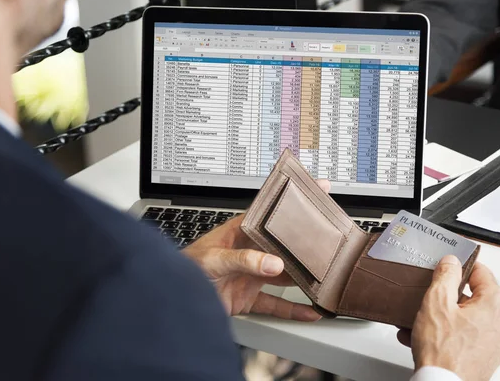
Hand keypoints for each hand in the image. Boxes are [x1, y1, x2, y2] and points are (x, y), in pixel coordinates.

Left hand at [182, 180, 330, 321]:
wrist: (171, 300)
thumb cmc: (183, 270)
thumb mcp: (213, 259)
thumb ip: (243, 260)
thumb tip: (272, 263)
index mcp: (240, 232)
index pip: (270, 213)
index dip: (292, 202)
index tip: (316, 189)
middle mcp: (249, 252)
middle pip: (283, 245)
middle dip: (304, 243)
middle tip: (329, 239)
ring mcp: (251, 275)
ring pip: (285, 274)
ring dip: (303, 277)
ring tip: (323, 276)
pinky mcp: (249, 298)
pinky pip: (277, 304)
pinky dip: (293, 309)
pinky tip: (309, 310)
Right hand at [398, 256, 499, 380]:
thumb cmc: (443, 350)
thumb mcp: (437, 301)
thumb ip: (445, 276)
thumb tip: (451, 262)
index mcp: (494, 304)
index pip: (481, 272)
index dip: (459, 267)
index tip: (445, 268)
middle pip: (472, 297)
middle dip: (445, 296)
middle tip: (429, 296)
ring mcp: (493, 343)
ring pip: (464, 319)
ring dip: (441, 317)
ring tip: (418, 319)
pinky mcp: (482, 358)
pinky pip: (462, 337)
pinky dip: (444, 334)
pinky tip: (421, 336)